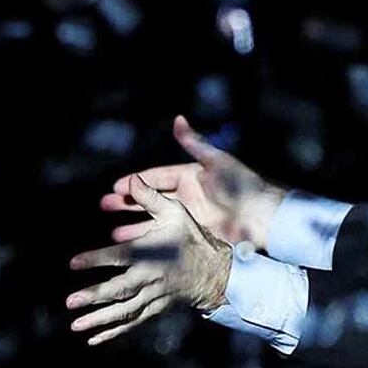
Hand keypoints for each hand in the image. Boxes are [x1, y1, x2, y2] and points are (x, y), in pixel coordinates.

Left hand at [65, 174, 232, 345]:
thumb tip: (133, 180)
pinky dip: (114, 331)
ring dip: (99, 319)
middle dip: (93, 295)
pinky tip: (94, 338)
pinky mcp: (156, 309)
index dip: (95, 259)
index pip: (118, 257)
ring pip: (123, 310)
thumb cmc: (193, 239)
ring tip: (76, 325)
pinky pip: (133, 322)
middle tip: (70, 301)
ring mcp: (153, 296)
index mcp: (151, 254)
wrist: (217, 272)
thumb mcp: (176, 213)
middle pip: (117, 289)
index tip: (74, 263)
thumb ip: (151, 198)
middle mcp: (150, 278)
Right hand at [102, 115, 286, 247]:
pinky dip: (151, 243)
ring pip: (155, 222)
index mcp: (190, 176)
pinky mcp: (195, 236)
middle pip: (150, 200)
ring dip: (135, 227)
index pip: (156, 178)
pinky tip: (136, 249)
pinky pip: (167, 240)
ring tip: (114, 234)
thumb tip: (177, 118)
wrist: (262, 217)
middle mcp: (187, 197)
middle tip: (105, 206)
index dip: (135, 183)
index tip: (115, 187)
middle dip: (127, 204)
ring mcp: (190, 218)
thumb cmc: (242, 185)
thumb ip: (194, 143)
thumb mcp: (216, 161)